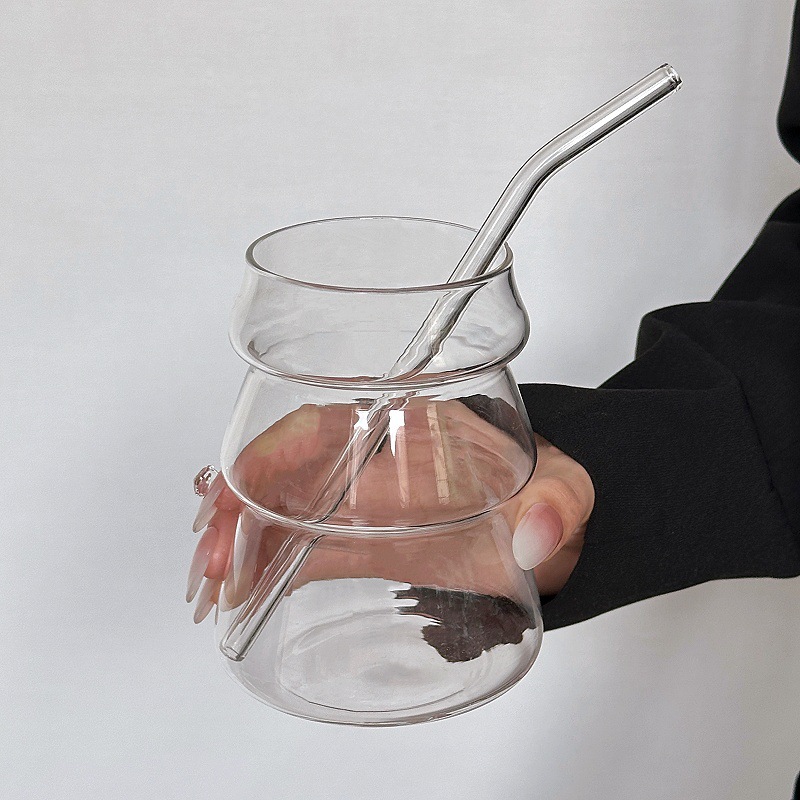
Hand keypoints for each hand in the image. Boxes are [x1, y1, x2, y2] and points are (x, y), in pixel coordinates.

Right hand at [187, 402, 593, 620]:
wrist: (550, 523)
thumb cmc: (545, 489)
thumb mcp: (565, 490)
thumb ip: (558, 505)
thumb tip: (535, 533)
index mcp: (408, 429)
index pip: (326, 425)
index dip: (270, 453)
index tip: (234, 491)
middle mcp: (372, 461)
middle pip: (284, 471)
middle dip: (236, 511)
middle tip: (212, 564)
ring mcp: (362, 504)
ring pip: (281, 511)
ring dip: (240, 545)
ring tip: (212, 590)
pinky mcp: (363, 541)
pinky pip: (302, 548)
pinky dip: (267, 567)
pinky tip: (242, 592)